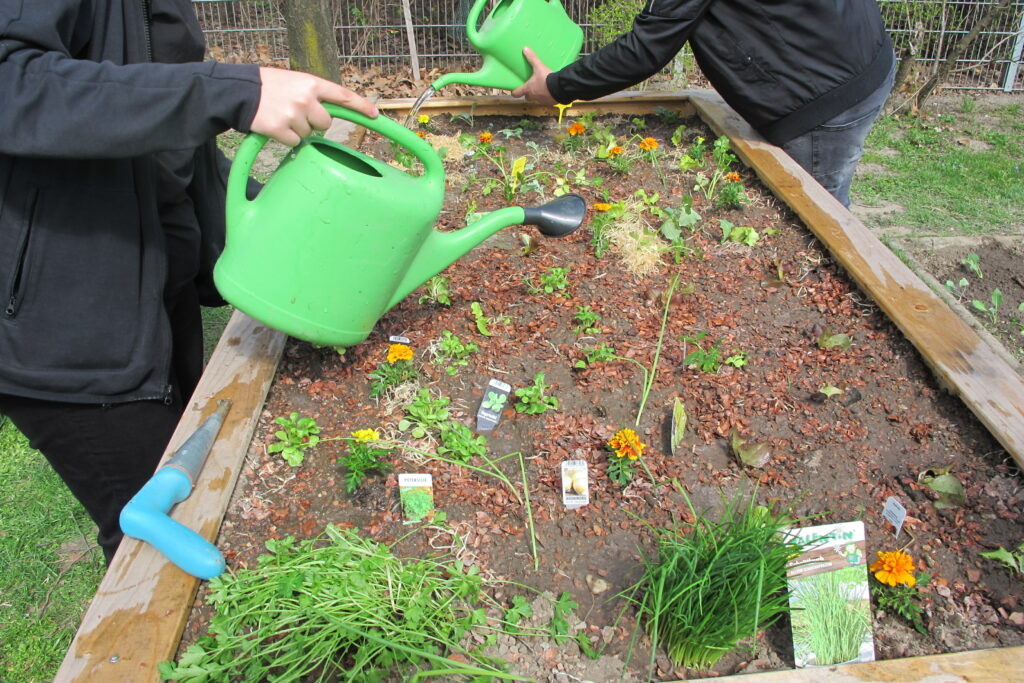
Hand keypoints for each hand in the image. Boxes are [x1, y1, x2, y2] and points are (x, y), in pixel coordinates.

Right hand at [251, 67, 378, 145]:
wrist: (238, 90)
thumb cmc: (268, 86)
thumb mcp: (294, 81)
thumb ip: (314, 94)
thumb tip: (330, 115)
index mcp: (311, 83)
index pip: (343, 95)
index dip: (360, 106)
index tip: (375, 115)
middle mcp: (305, 98)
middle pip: (325, 124)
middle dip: (315, 123)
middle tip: (298, 114)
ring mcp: (293, 114)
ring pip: (309, 134)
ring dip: (298, 130)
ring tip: (282, 116)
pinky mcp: (280, 129)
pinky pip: (294, 142)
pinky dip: (286, 138)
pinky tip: (275, 126)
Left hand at [511, 47, 555, 104]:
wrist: (560, 87)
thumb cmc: (547, 78)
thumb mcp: (539, 66)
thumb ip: (532, 58)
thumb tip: (525, 49)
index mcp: (528, 88)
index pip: (516, 93)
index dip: (515, 92)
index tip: (514, 91)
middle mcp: (533, 96)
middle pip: (527, 97)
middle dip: (528, 93)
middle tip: (531, 87)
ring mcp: (541, 100)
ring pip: (536, 99)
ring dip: (538, 95)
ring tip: (542, 88)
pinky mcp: (549, 103)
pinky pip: (546, 101)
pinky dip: (547, 97)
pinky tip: (550, 92)